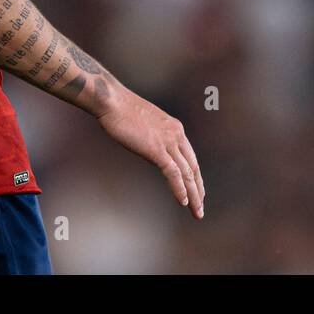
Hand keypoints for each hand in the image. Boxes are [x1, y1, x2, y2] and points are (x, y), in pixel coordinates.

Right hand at [95, 86, 204, 218]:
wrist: (113, 101)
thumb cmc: (122, 111)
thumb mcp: (145, 124)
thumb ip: (154, 137)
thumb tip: (153, 149)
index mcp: (175, 128)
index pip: (191, 158)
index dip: (196, 177)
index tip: (198, 191)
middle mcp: (177, 134)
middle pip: (193, 168)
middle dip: (198, 190)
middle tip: (200, 209)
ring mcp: (168, 141)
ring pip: (187, 173)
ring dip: (193, 195)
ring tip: (197, 212)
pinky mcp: (157, 149)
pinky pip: (173, 173)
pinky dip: (179, 189)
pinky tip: (183, 201)